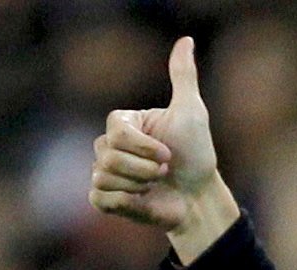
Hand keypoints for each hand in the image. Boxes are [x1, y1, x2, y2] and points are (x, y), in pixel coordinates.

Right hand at [90, 36, 238, 263]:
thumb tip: (186, 41)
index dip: (143, 147)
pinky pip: (98, 197)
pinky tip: (141, 199)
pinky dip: (123, 202)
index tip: (168, 153)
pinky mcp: (106, 198)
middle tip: (164, 171)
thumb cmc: (195, 155)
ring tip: (153, 185)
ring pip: (104, 176)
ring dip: (137, 185)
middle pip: (108, 154)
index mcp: (124, 122)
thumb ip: (183, 77)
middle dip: (143, 168)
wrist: (198, 198)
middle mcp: (109, 144)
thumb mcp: (191, 112)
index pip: (116, 131)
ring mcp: (106, 171)